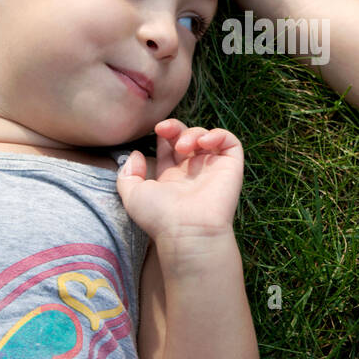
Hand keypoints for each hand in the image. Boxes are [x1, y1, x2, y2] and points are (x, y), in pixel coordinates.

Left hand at [115, 120, 242, 245]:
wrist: (187, 231)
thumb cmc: (159, 217)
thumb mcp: (132, 195)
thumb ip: (128, 174)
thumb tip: (136, 154)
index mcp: (172, 177)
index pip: (170, 146)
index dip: (164, 134)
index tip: (157, 131)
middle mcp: (193, 172)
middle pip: (187, 137)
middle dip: (176, 128)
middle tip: (165, 130)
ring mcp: (212, 169)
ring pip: (207, 137)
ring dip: (194, 132)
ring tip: (183, 146)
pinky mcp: (231, 167)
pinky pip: (231, 142)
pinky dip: (218, 134)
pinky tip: (204, 142)